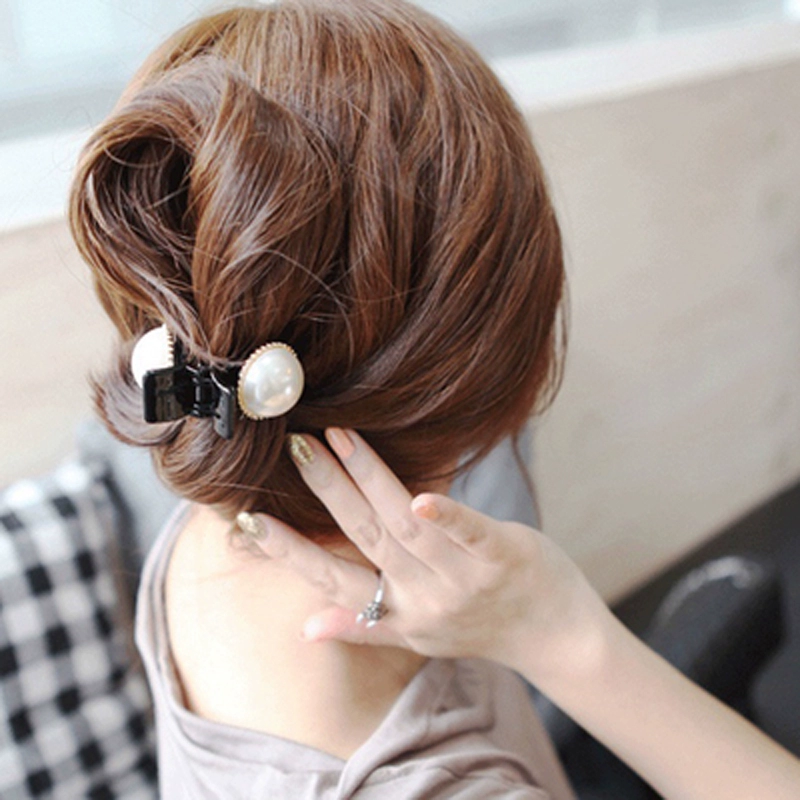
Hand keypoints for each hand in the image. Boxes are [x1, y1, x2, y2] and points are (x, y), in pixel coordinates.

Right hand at [244, 428, 612, 681]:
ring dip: (368, 480)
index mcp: (399, 613)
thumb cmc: (481, 626)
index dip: (289, 552)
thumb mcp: (417, 635)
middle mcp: (425, 598)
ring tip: (335, 436)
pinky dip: (447, 517)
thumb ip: (363, 626)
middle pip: (364, 538)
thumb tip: (306, 628)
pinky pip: (471, 535)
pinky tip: (420, 495)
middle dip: (325, 491)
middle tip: (293, 446)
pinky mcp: (504, 556)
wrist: (555, 637)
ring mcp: (465, 579)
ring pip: (405, 526)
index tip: (247, 520)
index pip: (333, 581)